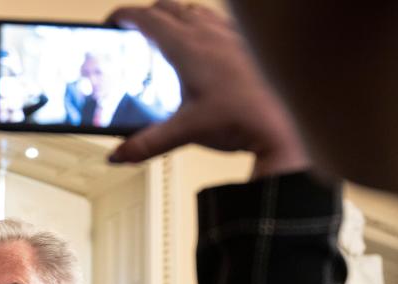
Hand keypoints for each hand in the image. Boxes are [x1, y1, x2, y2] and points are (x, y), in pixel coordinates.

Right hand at [107, 1, 307, 177]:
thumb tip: (119, 154)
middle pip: (168, 7)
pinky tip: (205, 46)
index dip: (124, 16)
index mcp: (187, 47)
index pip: (146, 18)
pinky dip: (202, 25)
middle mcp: (208, 33)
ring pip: (194, 10)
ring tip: (167, 35)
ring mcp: (230, 35)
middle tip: (134, 30)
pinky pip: (218, 21)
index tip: (112, 22)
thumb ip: (147, 144)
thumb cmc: (242, 118)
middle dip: (146, 15)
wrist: (285, 123)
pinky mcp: (246, 44)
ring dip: (175, 16)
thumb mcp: (186, 132)